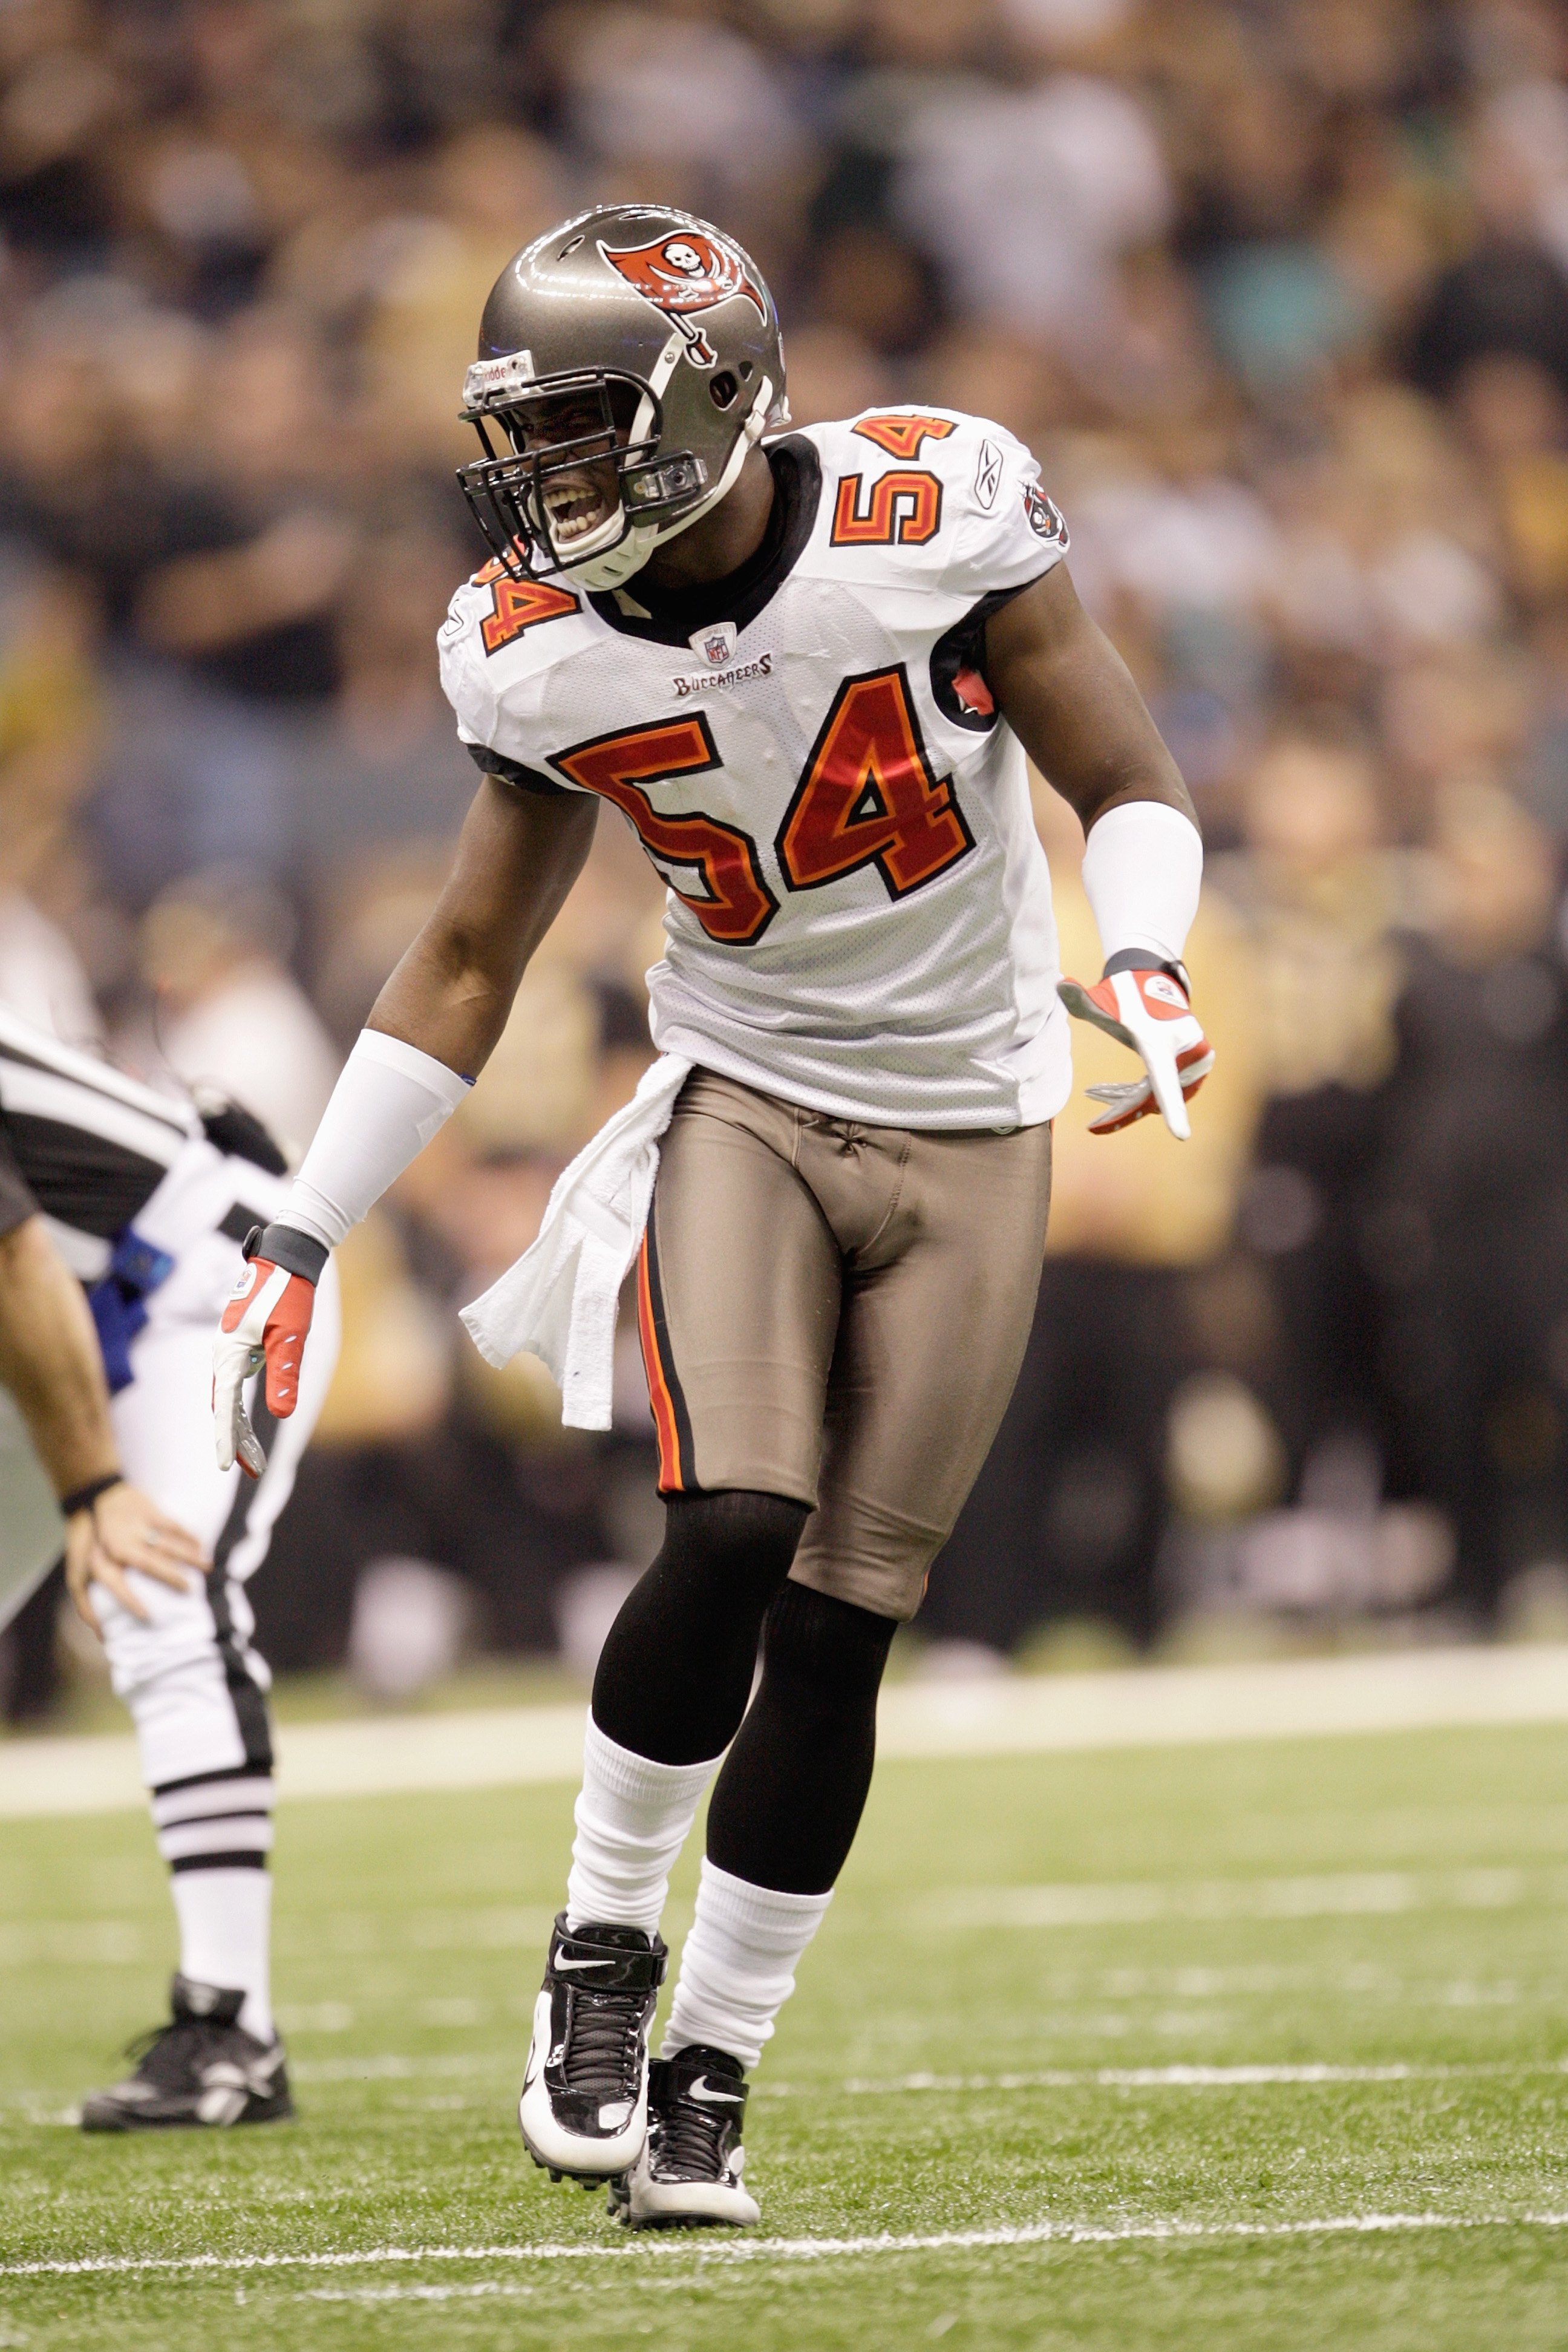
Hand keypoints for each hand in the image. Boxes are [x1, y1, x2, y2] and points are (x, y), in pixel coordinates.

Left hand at [66, 1482, 207, 1636]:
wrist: (93, 1495)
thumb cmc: (87, 1543)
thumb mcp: (77, 1573)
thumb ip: (84, 1605)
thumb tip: (101, 1636)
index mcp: (102, 1559)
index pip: (116, 1584)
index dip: (131, 1601)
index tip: (148, 1616)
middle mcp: (119, 1543)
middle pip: (150, 1563)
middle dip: (172, 1578)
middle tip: (190, 1591)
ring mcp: (136, 1526)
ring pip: (167, 1543)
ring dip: (189, 1556)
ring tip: (207, 1568)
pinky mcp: (149, 1510)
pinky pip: (173, 1525)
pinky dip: (189, 1535)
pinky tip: (200, 1545)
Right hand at [213, 1229, 320, 1478]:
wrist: (286, 1259)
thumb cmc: (288, 1294)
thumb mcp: (291, 1337)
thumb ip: (284, 1374)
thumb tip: (281, 1413)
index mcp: (229, 1354)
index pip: (225, 1406)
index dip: (226, 1438)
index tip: (227, 1465)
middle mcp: (223, 1354)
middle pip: (224, 1407)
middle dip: (235, 1439)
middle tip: (250, 1470)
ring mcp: (229, 1351)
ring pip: (229, 1399)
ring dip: (239, 1427)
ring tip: (254, 1458)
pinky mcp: (239, 1347)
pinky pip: (235, 1386)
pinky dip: (242, 1409)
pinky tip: (250, 1426)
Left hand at [1057, 964, 1213, 1140]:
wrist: (1156, 983)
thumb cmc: (1126, 995)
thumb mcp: (1102, 999)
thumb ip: (1081, 998)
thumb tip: (1059, 984)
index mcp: (1162, 1044)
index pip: (1165, 1082)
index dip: (1173, 1110)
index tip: (1181, 1135)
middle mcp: (1187, 1055)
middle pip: (1153, 1098)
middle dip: (1122, 1112)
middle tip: (1093, 1127)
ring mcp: (1196, 1064)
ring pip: (1157, 1098)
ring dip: (1127, 1103)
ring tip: (1095, 1095)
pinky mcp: (1194, 1069)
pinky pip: (1164, 1092)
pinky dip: (1137, 1096)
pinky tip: (1107, 1093)